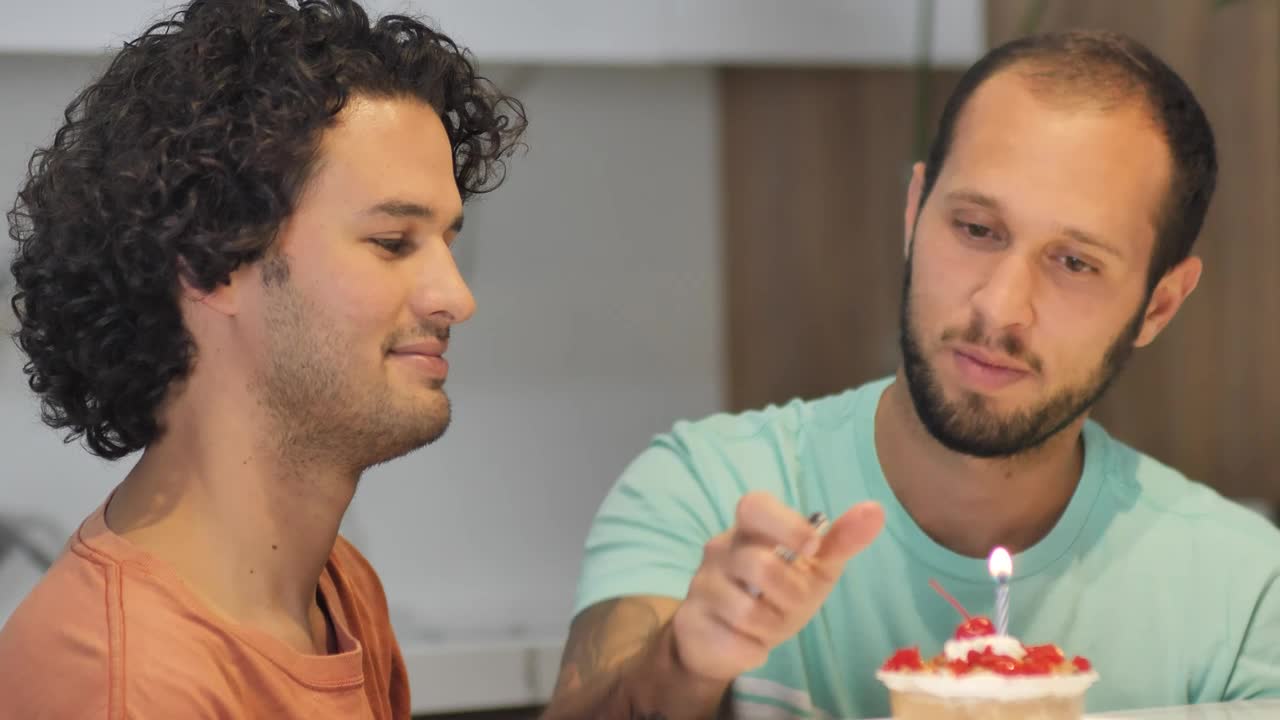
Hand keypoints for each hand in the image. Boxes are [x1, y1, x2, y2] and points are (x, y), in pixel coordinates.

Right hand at [669, 491, 884, 680]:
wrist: (723, 639)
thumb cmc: (774, 595)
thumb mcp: (812, 570)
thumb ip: (840, 542)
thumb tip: (876, 510)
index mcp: (751, 529)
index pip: (755, 505)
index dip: (786, 526)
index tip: (812, 548)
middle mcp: (721, 549)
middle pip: (759, 564)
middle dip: (789, 595)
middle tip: (792, 604)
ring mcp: (701, 584)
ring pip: (746, 610)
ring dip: (770, 626)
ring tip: (767, 624)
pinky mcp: (692, 621)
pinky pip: (734, 640)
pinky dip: (753, 648)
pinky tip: (748, 641)